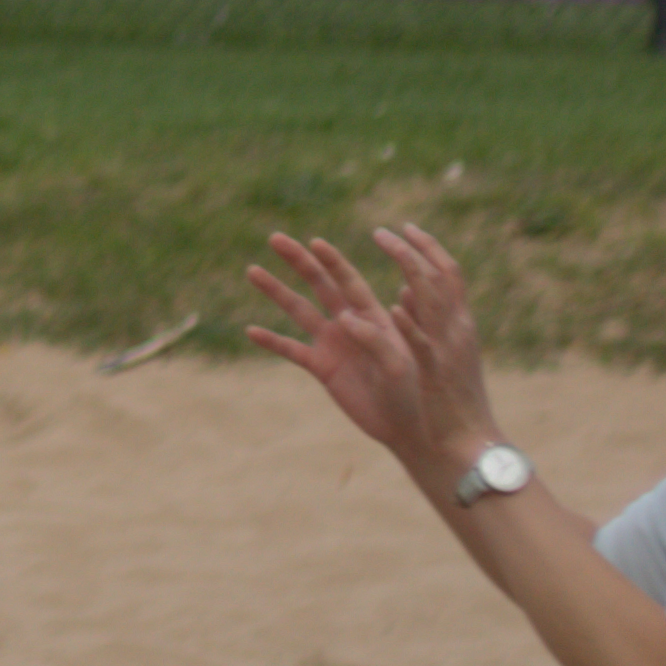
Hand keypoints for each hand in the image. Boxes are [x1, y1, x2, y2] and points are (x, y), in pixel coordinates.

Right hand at [245, 225, 498, 473]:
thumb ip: (376, 340)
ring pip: (298, 310)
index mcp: (374, 317)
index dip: (332, 261)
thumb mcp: (400, 364)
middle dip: (298, 261)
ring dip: (276, 290)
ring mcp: (333, 345)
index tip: (315, 241)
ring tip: (252, 270)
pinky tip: (251, 331)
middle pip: (319, 284)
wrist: (408, 428)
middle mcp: (349, 324)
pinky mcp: (322, 368)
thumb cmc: (414, 393)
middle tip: (275, 238)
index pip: (349, 281)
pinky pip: (291, 350)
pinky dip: (272, 340)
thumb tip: (345, 318)